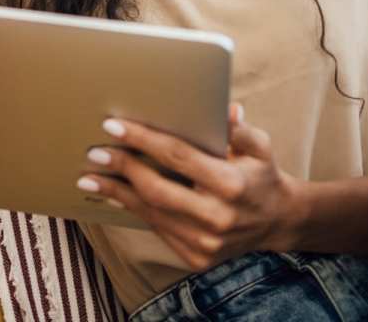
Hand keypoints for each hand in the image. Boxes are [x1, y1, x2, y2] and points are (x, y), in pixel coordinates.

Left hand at [77, 103, 307, 272]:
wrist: (277, 220)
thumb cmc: (261, 173)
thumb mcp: (260, 145)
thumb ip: (239, 128)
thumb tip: (225, 110)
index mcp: (231, 184)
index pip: (178, 156)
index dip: (143, 140)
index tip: (115, 126)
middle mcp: (217, 217)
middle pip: (157, 189)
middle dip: (122, 168)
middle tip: (96, 151)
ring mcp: (205, 243)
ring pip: (152, 213)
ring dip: (118, 193)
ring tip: (90, 175)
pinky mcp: (196, 258)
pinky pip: (158, 229)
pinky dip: (134, 210)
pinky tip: (116, 194)